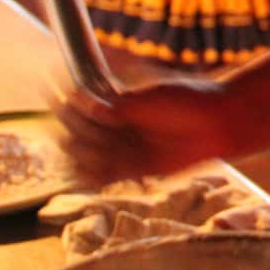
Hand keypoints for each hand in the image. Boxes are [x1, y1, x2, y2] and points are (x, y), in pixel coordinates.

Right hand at [53, 79, 234, 186]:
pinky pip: (105, 176)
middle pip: (82, 130)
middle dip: (78, 128)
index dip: (68, 102)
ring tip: (88, 147)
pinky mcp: (136, 168)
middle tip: (90, 125)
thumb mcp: (149, 99)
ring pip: (90, 154)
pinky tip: (83, 173)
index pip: (83, 105)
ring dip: (84, 152)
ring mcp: (127, 146)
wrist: (217, 123)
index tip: (52, 93)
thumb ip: (116, 107)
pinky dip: (92, 176)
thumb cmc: (187, 102)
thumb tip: (81, 99)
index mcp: (120, 102)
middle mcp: (120, 125)